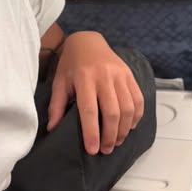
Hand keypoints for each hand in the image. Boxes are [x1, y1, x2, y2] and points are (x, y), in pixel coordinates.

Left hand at [46, 31, 143, 154]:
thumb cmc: (72, 63)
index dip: (92, 132)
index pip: (89, 110)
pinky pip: (138, 98)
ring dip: (124, 129)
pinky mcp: (129, 74)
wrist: (88, 40)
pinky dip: (137, 116)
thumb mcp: (59, 82)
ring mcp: (119, 74)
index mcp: (84, 77)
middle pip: (112, 112)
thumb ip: (57, 105)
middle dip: (110, 135)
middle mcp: (104, 75)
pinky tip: (129, 127)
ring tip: (117, 141)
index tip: (93, 149)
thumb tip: (53, 129)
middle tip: (106, 150)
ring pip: (128, 107)